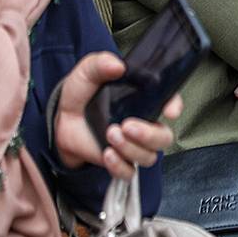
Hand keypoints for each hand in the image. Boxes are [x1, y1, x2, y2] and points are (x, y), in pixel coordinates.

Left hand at [54, 51, 180, 179]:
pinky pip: (129, 172)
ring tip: (110, 134)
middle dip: (149, 135)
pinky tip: (107, 154)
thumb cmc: (82, 94)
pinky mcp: (119, 162)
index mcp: (144, 99)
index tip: (170, 111)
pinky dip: (120, 166)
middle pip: (164, 137)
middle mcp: (145, 123)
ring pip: (149, 156)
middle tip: (127, 126)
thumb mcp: (87, 72)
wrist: (62, 121)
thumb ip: (100, 64)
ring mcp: (133, 145)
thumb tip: (118, 65)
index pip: (170, 101)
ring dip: (131, 149)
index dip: (175, 106)